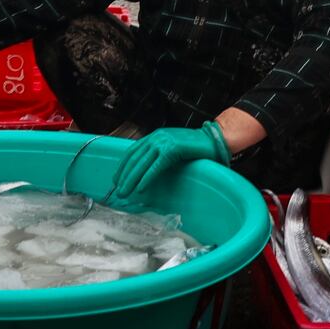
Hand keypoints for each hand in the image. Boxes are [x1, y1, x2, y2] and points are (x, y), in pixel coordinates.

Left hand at [111, 122, 229, 198]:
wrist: (213, 140)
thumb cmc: (195, 146)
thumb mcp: (172, 147)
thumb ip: (159, 153)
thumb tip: (146, 169)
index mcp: (155, 136)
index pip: (132, 151)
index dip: (122, 166)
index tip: (116, 179)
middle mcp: (156, 137)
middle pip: (134, 159)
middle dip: (124, 176)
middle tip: (117, 191)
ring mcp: (164, 142)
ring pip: (142, 164)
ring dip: (131, 180)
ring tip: (125, 192)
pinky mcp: (172, 150)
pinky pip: (156, 167)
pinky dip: (146, 178)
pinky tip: (140, 188)